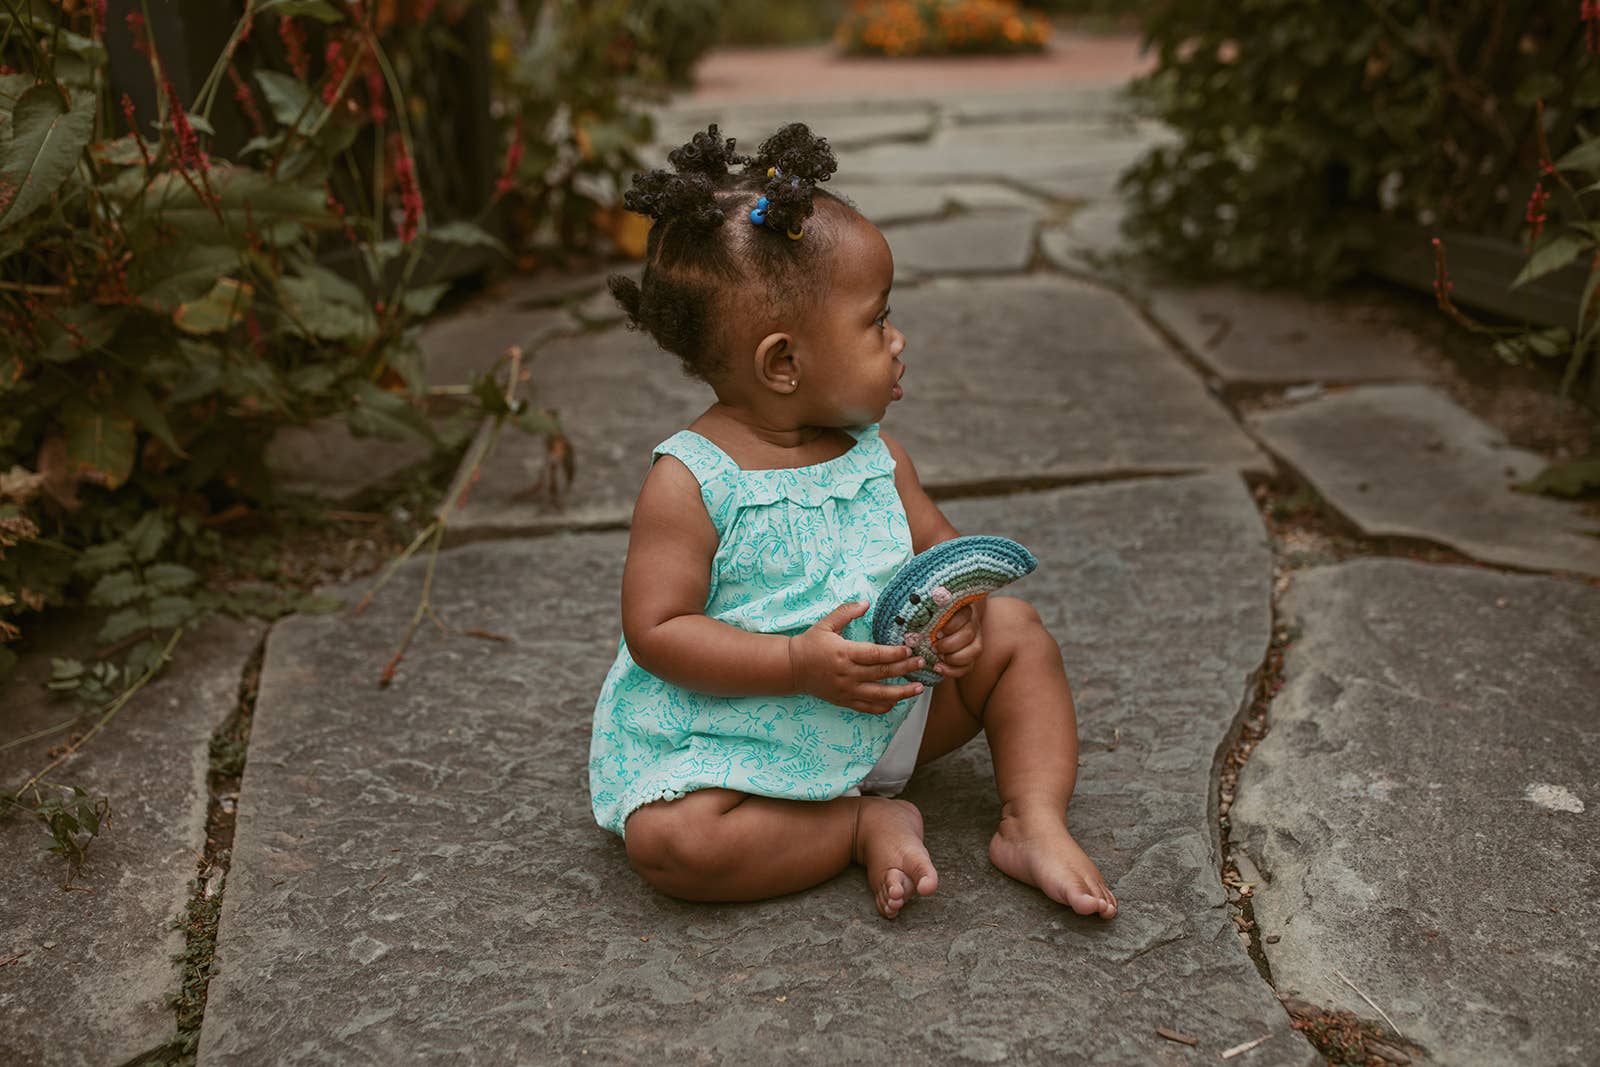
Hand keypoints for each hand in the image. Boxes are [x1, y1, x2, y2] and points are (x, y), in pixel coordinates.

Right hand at [788, 600, 927, 714]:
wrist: (792, 668)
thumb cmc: (810, 643)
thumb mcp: (826, 624)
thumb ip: (846, 612)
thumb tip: (866, 602)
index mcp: (844, 653)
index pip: (874, 655)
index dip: (894, 653)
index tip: (909, 650)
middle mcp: (847, 674)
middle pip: (881, 673)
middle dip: (904, 669)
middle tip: (922, 663)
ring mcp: (846, 690)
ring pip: (878, 694)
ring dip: (901, 693)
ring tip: (918, 689)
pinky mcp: (844, 701)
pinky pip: (867, 707)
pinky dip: (883, 707)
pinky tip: (896, 702)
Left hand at [931, 602, 982, 679]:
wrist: (945, 626)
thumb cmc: (934, 618)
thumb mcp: (931, 612)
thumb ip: (927, 612)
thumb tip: (914, 608)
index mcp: (962, 611)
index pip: (964, 615)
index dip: (951, 625)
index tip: (937, 633)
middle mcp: (972, 625)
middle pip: (968, 634)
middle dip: (949, 644)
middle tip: (934, 647)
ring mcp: (975, 641)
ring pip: (975, 650)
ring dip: (954, 658)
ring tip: (938, 658)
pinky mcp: (971, 657)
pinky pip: (969, 667)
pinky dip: (953, 670)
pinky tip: (939, 668)